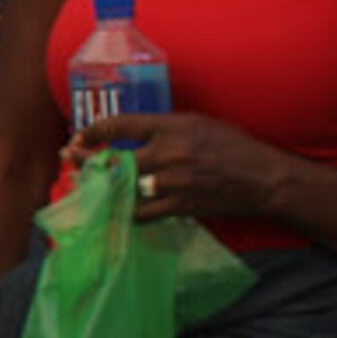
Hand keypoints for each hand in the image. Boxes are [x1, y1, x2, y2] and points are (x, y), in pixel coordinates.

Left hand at [68, 111, 295, 227]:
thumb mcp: (200, 124)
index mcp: (174, 126)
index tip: (79, 136)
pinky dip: (126, 211)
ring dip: (101, 187)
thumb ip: (165, 128)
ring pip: (122, 188)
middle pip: (114, 159)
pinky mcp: (179, 206)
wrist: (266, 179)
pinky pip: (140, 213)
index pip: (121, 125)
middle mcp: (170, 153)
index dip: (93, 131)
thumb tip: (131, 134)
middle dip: (86, 160)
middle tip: (70, 159)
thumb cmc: (234, 146)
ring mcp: (173, 182)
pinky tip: (117, 208)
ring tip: (87, 184)